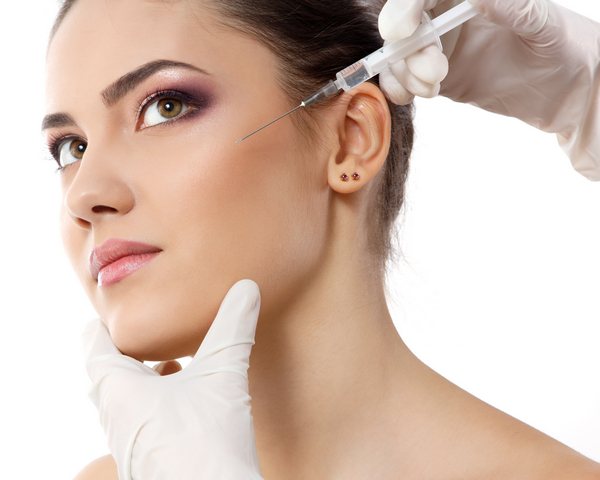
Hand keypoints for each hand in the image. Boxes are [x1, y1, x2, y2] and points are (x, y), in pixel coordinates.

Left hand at [82, 280, 263, 479]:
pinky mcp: (147, 461)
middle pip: (106, 373)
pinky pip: (140, 422)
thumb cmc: (208, 441)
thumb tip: (247, 287)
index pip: (93, 346)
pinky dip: (155, 402)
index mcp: (118, 392)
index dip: (106, 324)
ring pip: (123, 400)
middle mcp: (115, 418)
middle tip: (147, 332)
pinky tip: (184, 400)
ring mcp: (129, 445)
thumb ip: (234, 326)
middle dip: (127, 350)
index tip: (121, 310)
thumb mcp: (224, 374)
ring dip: (142, 377)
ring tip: (168, 363)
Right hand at [378, 0, 599, 179]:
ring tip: (434, 88)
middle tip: (434, 73)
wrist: (566, 91)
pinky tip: (415, 95)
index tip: (402, 30)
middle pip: (405, 26)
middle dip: (408, 50)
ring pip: (401, 55)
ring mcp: (442, 49)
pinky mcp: (439, 79)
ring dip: (405, 73)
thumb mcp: (545, 25)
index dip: (404, 8)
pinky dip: (400, 89)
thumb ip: (515, 9)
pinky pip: (406, 81)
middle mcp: (450, 18)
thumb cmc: (565, 47)